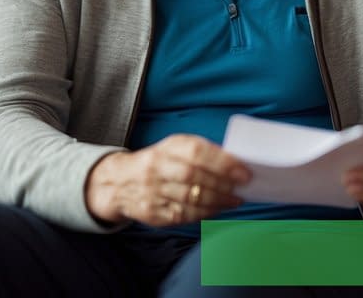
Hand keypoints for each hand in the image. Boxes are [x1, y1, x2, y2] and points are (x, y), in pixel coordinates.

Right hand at [85, 134, 250, 225]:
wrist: (119, 181)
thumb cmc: (160, 161)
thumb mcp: (175, 147)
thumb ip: (202, 152)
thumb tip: (235, 162)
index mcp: (167, 148)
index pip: (196, 153)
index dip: (222, 163)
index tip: (243, 172)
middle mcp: (157, 169)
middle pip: (193, 177)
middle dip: (222, 185)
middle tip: (242, 188)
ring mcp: (153, 192)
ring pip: (189, 199)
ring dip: (217, 202)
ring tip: (234, 201)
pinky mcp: (152, 213)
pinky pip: (183, 215)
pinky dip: (204, 214)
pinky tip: (217, 209)